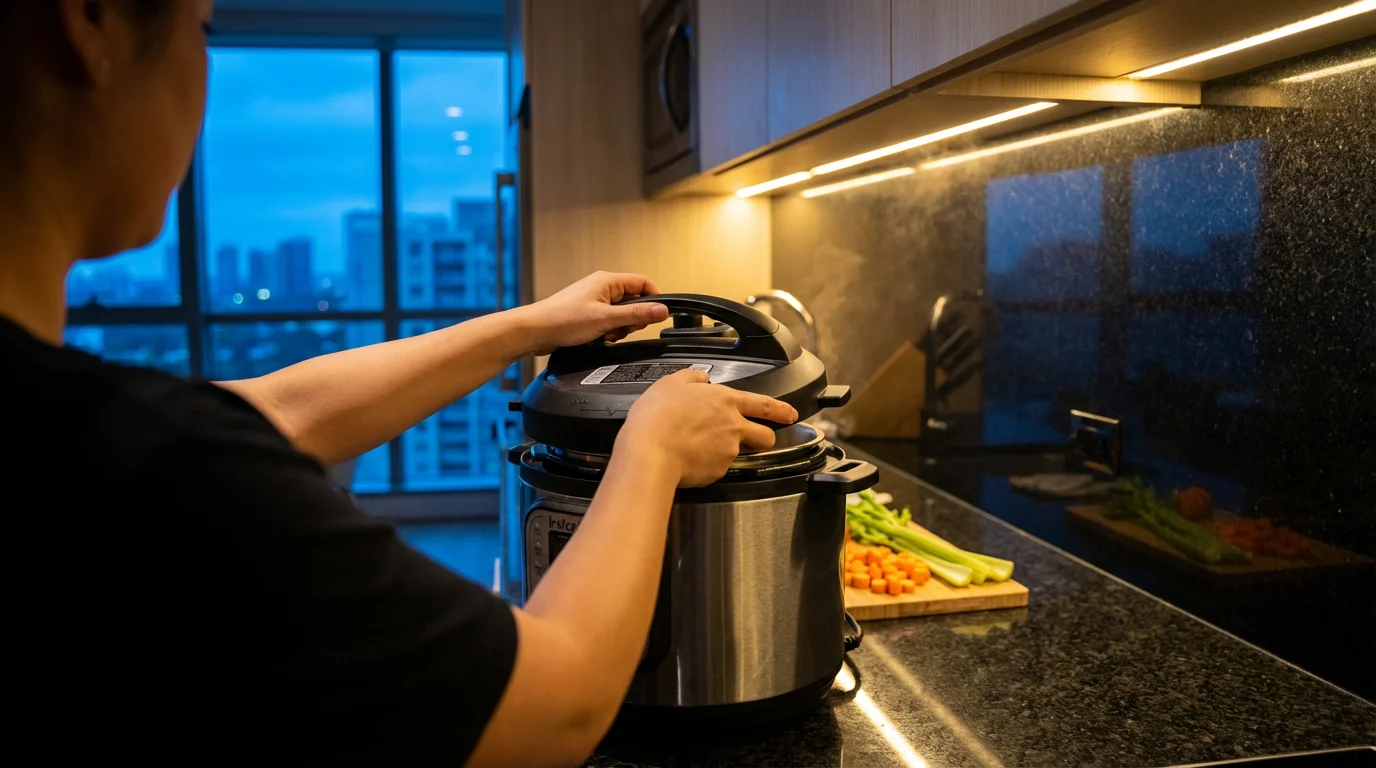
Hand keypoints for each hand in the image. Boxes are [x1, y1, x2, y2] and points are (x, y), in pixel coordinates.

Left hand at [518, 272, 669, 355]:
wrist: (536, 331)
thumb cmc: (562, 319)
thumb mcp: (606, 319)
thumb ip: (636, 315)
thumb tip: (661, 310)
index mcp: (607, 281)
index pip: (643, 283)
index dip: (654, 299)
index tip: (658, 316)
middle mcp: (602, 288)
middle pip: (634, 301)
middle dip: (633, 319)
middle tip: (622, 328)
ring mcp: (595, 302)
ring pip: (622, 315)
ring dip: (619, 328)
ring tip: (605, 334)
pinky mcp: (589, 315)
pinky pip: (610, 323)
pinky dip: (608, 332)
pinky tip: (598, 338)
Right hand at [615, 370, 799, 486]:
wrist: (650, 453)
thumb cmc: (656, 419)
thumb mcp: (670, 384)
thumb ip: (691, 378)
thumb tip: (701, 377)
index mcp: (725, 401)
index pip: (765, 404)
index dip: (782, 410)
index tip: (792, 414)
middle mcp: (733, 426)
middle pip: (765, 435)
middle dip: (764, 437)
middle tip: (754, 438)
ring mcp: (728, 451)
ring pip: (741, 452)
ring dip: (731, 450)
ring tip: (705, 448)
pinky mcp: (718, 472)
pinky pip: (719, 468)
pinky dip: (709, 464)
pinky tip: (692, 458)